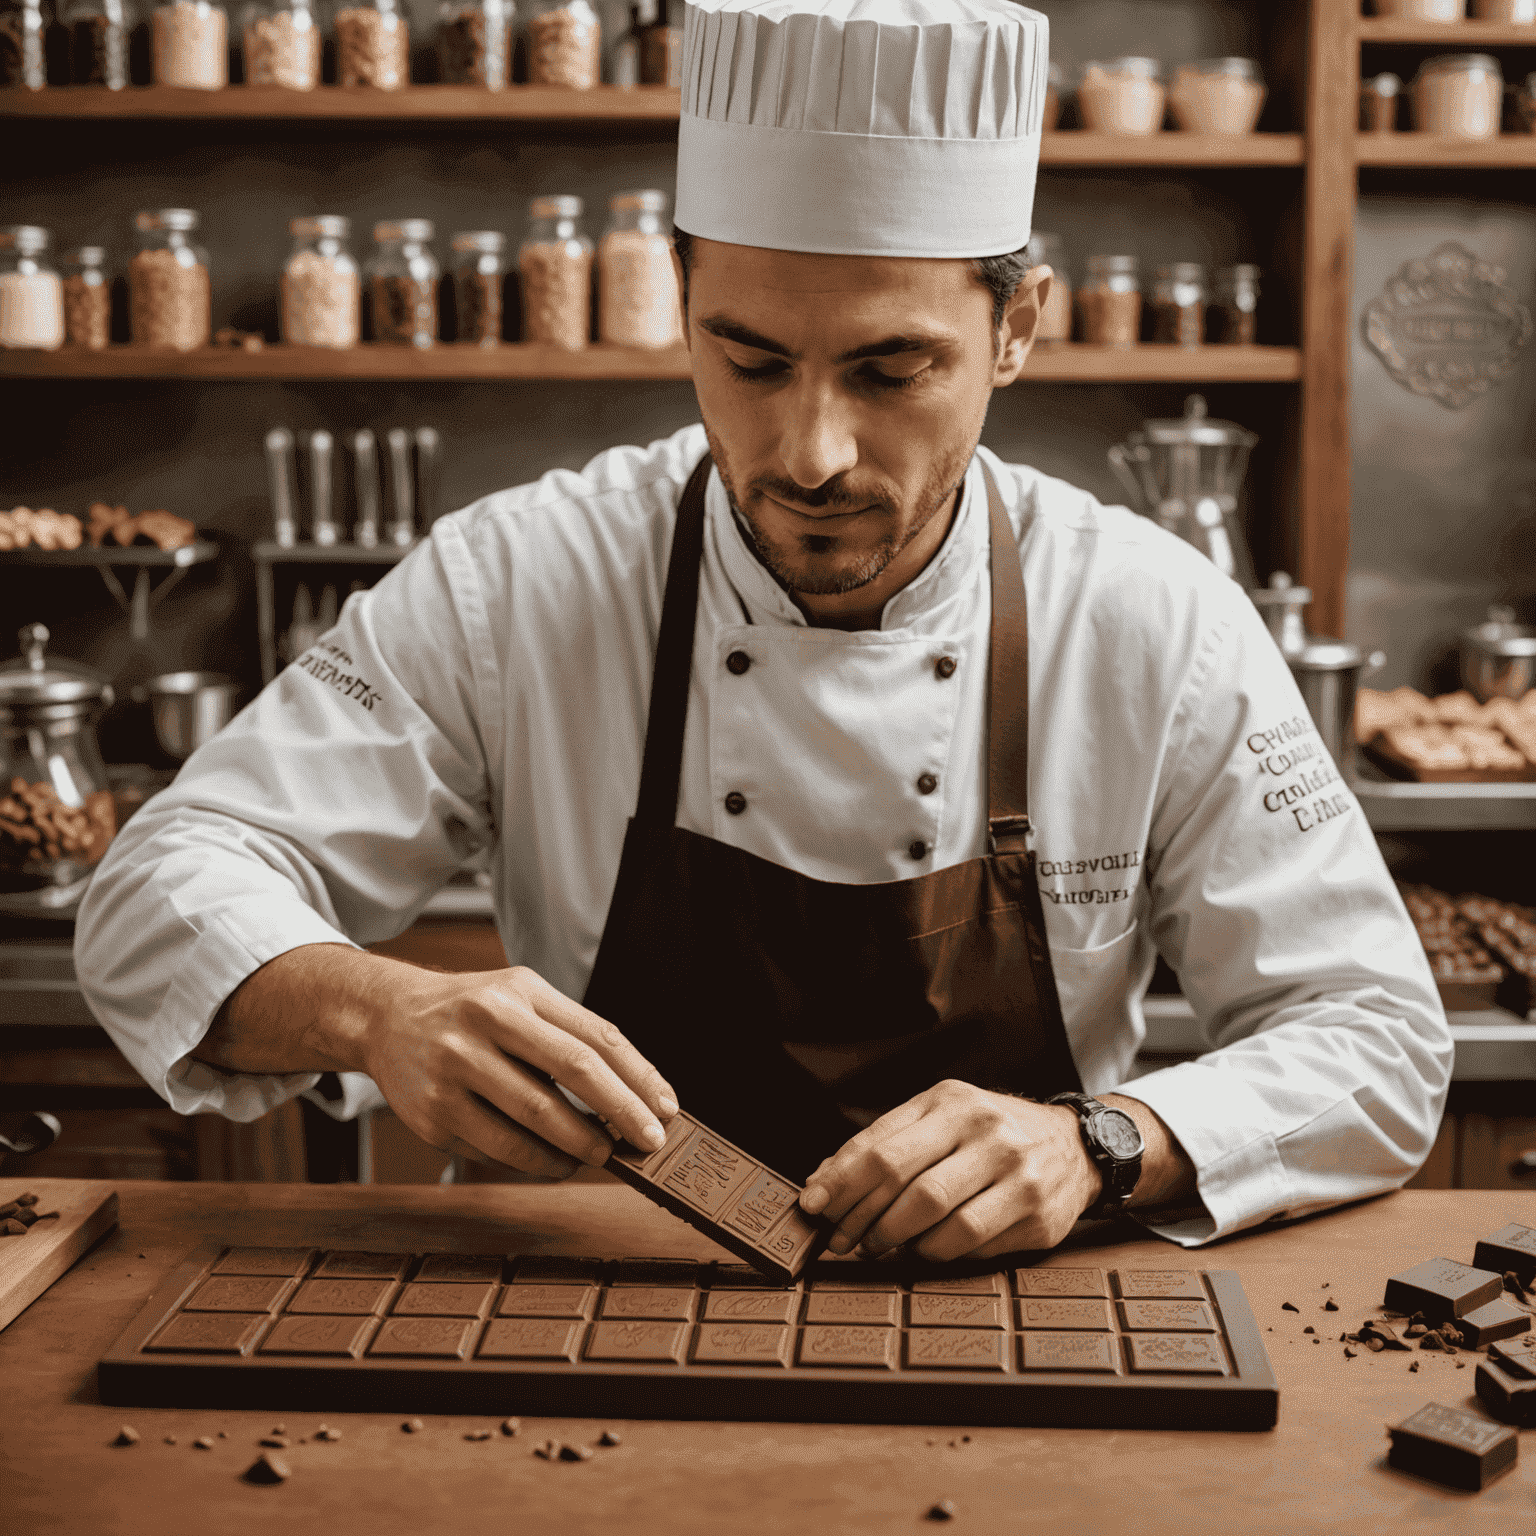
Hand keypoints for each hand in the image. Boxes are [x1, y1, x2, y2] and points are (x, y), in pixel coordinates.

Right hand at [359, 963, 677, 1179]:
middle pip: (571, 1072)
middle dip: (620, 1113)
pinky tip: (556, 1162)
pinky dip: (537, 1162)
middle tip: (647, 1142)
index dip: (638, 1075)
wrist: (386, 1018)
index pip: (594, 1035)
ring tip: (600, 1154)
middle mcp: (486, 1023)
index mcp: (519, 991)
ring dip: (579, 1146)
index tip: (666, 1108)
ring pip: (535, 1120)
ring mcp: (455, 1069)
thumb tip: (634, 1095)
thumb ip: (571, 1036)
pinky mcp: (433, 1114)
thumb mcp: (521, 998)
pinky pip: (498, 1149)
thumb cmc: (472, 1011)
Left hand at [797, 1080, 1100, 1261]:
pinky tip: (927, 1247)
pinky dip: (939, 1253)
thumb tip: (821, 1180)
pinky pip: (973, 1246)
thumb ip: (883, 1142)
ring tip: (881, 1245)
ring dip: (899, 1243)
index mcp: (953, 1102)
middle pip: (909, 1188)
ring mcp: (1018, 1176)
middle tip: (843, 1240)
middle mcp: (988, 1133)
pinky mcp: (1038, 1218)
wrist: (1074, 1145)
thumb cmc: (988, 1132)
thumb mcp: (939, 1117)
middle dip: (865, 1221)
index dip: (840, 1182)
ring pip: (941, 1223)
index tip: (811, 1206)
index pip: (883, 1148)